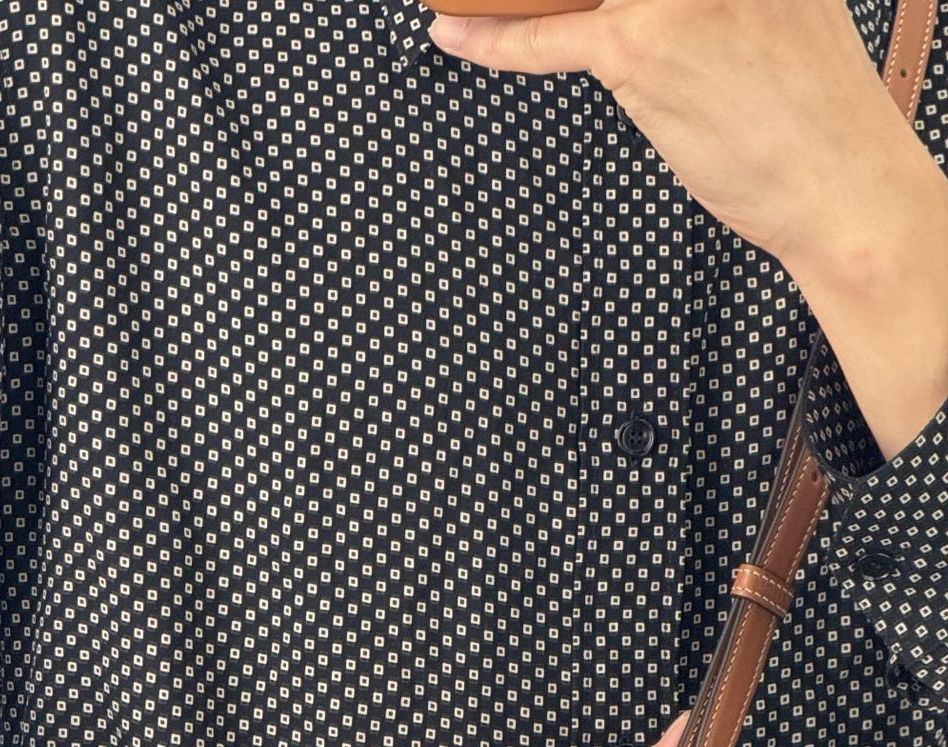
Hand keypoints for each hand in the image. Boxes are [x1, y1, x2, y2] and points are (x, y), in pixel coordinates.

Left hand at [423, 0, 933, 272]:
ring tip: (475, 1)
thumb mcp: (778, 13)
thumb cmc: (810, 116)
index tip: (573, 2)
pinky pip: (546, 35)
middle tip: (554, 21)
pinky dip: (492, 36)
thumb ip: (718, 1)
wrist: (840, 183)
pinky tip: (451, 32)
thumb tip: (653, 17)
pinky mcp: (640, 46)